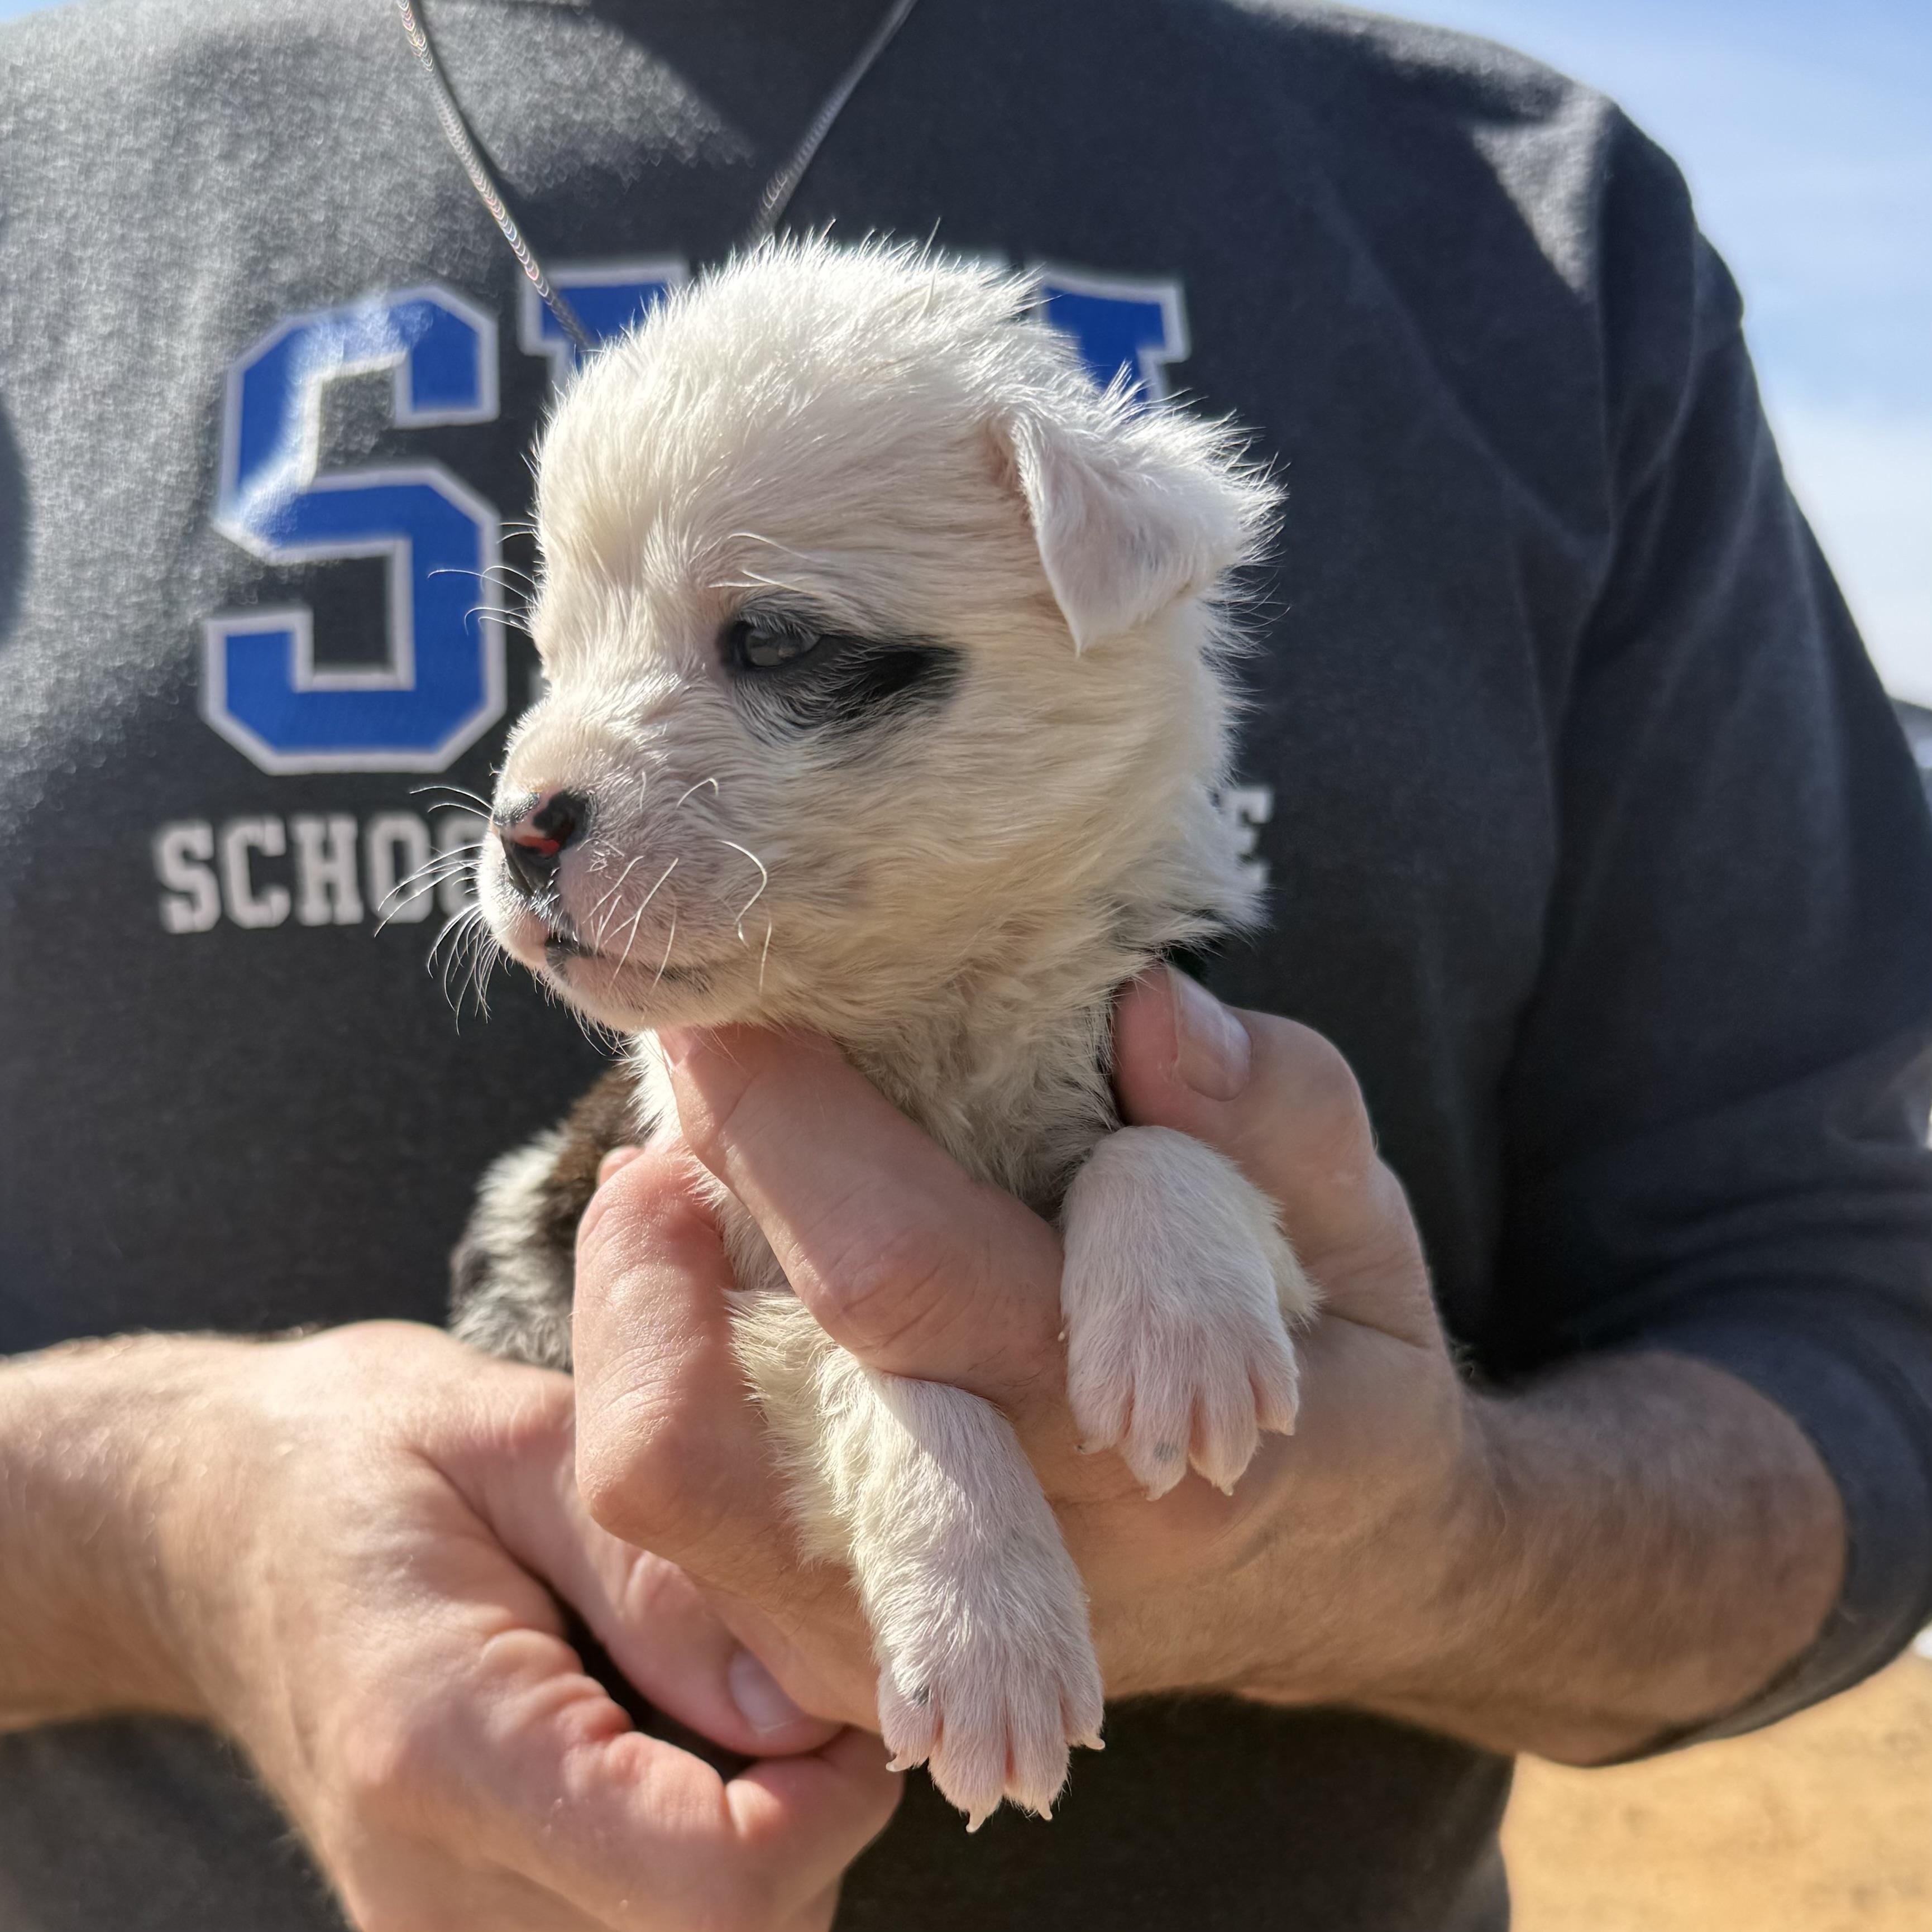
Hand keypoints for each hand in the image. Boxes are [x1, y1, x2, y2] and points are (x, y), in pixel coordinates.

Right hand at [147, 1324, 899, 1929]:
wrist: (209, 1523)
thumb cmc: (362, 1449)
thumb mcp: (521, 1437)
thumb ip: (660, 1580)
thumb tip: (803, 1706)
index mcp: (446, 1747)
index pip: (715, 1889)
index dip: (832, 1803)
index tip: (845, 1687)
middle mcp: (432, 1891)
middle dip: (813, 1829)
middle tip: (798, 1679)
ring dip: (763, 1856)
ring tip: (731, 1701)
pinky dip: (695, 1873)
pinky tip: (683, 1755)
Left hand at [571, 970, 1479, 1728]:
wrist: (1340, 1570)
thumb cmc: (1335, 1359)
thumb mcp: (1357, 1214)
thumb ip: (1268, 1105)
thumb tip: (1142, 1011)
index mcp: (1148, 1444)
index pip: (900, 1276)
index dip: (781, 1128)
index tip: (727, 1007)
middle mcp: (1004, 1572)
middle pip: (718, 1428)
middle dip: (657, 1223)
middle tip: (690, 1081)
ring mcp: (909, 1648)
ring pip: (662, 1490)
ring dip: (635, 1304)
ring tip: (689, 1181)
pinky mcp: (845, 1663)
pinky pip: (678, 1523)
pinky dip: (660, 1378)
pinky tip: (715, 1286)